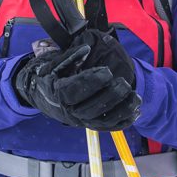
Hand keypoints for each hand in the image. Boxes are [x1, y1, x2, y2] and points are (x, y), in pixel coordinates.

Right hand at [14, 37, 139, 130]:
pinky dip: (122, 122)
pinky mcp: (89, 126)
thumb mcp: (53, 64)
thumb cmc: (49, 77)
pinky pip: (107, 128)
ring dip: (121, 111)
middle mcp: (69, 112)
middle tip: (125, 83)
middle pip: (91, 109)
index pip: (75, 91)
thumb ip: (70, 57)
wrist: (41, 95)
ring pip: (102, 121)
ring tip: (136, 97)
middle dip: (110, 96)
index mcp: (58, 95)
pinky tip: (135, 111)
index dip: (92, 82)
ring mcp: (80, 121)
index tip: (108, 71)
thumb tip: (86, 48)